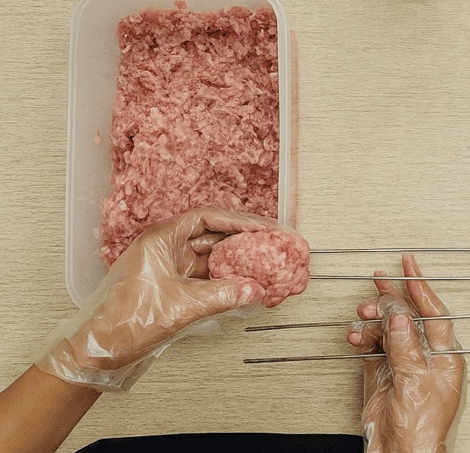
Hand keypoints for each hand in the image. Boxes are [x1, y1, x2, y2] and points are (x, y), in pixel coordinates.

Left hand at [35, 207, 269, 390]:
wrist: (99, 351)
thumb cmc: (123, 323)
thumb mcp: (181, 306)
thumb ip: (223, 295)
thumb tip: (254, 289)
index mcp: (161, 239)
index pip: (207, 218)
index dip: (239, 220)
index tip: (262, 228)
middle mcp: (165, 247)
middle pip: (213, 233)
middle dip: (243, 238)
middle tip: (270, 243)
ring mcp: (170, 265)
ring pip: (212, 254)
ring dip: (237, 259)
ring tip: (263, 262)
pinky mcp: (174, 284)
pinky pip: (207, 274)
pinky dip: (227, 277)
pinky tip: (245, 282)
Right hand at [347, 253, 464, 452]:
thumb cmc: (421, 429)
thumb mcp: (415, 381)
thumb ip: (405, 345)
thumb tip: (399, 315)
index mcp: (445, 356)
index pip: (434, 312)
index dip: (421, 286)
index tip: (409, 265)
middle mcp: (425, 357)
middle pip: (408, 317)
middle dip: (393, 298)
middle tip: (378, 280)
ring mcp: (403, 365)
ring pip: (388, 330)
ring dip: (374, 320)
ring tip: (363, 314)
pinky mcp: (383, 376)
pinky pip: (373, 348)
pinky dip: (363, 339)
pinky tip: (356, 336)